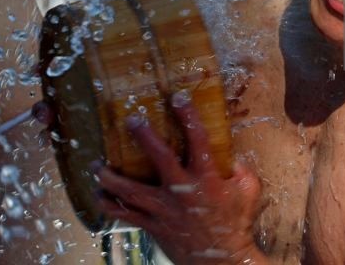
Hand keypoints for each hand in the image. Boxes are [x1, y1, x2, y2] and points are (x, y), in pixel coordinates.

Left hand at [94, 91, 264, 264]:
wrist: (222, 261)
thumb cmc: (236, 223)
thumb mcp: (248, 190)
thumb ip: (240, 169)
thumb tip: (231, 152)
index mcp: (207, 177)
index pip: (198, 139)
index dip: (188, 115)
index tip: (177, 96)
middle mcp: (182, 191)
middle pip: (159, 157)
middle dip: (144, 136)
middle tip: (131, 119)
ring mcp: (164, 210)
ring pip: (130, 191)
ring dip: (110, 177)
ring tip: (95, 165)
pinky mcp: (154, 226)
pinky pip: (126, 215)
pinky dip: (110, 206)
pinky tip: (99, 196)